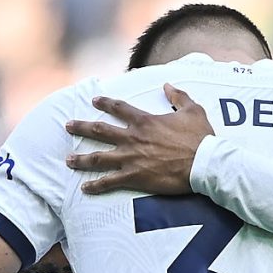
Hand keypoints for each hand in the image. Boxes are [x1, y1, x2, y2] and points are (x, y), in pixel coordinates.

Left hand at [65, 87, 216, 195]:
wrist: (204, 164)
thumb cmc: (200, 138)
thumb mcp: (193, 110)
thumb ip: (178, 96)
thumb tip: (167, 85)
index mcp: (145, 121)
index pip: (119, 108)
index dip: (105, 103)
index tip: (93, 100)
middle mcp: (133, 138)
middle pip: (100, 131)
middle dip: (81, 127)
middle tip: (67, 126)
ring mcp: (131, 158)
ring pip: (99, 157)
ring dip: (82, 158)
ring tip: (69, 160)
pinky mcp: (135, 177)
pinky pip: (110, 182)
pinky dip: (96, 186)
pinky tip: (85, 188)